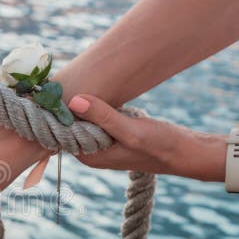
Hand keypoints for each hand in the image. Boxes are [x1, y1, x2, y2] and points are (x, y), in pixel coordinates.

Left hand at [66, 94, 217, 178]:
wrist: (185, 151)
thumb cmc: (158, 145)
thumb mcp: (129, 130)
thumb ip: (103, 117)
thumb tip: (74, 101)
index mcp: (90, 156)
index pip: (61, 134)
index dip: (56, 114)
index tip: (53, 92)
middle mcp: (93, 151)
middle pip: (70, 126)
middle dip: (69, 106)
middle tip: (66, 82)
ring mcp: (103, 142)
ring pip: (84, 119)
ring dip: (83, 103)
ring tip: (80, 82)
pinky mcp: (113, 133)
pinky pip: (97, 116)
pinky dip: (97, 104)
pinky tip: (96, 91)